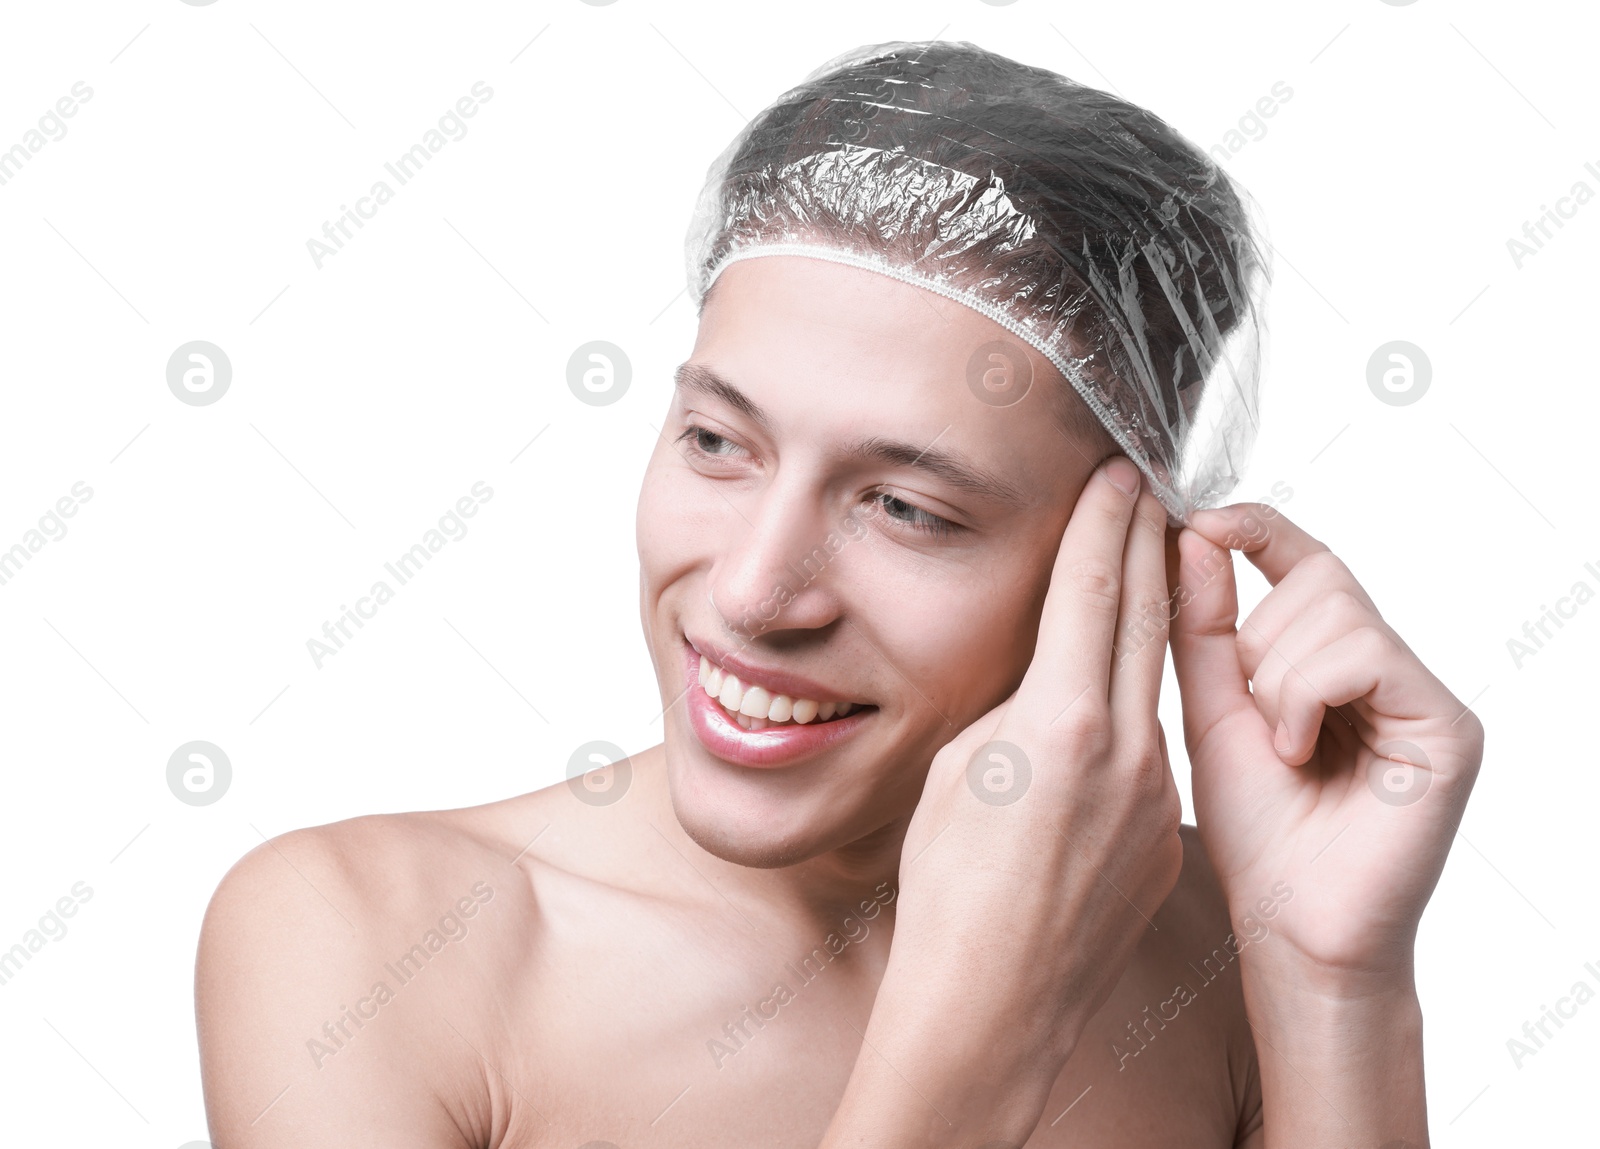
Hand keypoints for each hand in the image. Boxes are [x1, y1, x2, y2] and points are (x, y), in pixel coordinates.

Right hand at [830, 458, 1183, 1140]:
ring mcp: (1154, 796)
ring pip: (1157, 681)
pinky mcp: (1164, 837)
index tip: (1118, 474)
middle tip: (1148, 491)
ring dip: (1153, 618)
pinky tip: (1122, 691)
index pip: (1094, 589)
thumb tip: (1047, 678)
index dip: (1106, 521)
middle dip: (1147, 545)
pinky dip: (1141, 702)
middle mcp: (1124, 750)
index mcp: (1062, 721)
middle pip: (1145, 618)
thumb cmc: (946, 889)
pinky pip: (1154, 748)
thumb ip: (1016, 708)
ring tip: (1148, 567)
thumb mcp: (958, 767)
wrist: (991, 1001)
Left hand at [1168, 504, 1483, 987]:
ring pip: (1337, 611)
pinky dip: (1309, 695)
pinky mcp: (1448, 725)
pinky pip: (1365, 653)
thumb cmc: (1255, 831)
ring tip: (1280, 746)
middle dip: (1258, 640)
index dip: (1257, 529)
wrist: (1290, 926)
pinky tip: (1300, 752)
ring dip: (1278, 677)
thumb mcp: (1211, 709)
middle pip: (1318, 577)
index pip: (1305, 561)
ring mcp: (1424, 693)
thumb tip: (1197, 534)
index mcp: (1333, 660)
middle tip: (1254, 715)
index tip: (1200, 518)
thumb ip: (1205, 626)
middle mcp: (1388, 667)